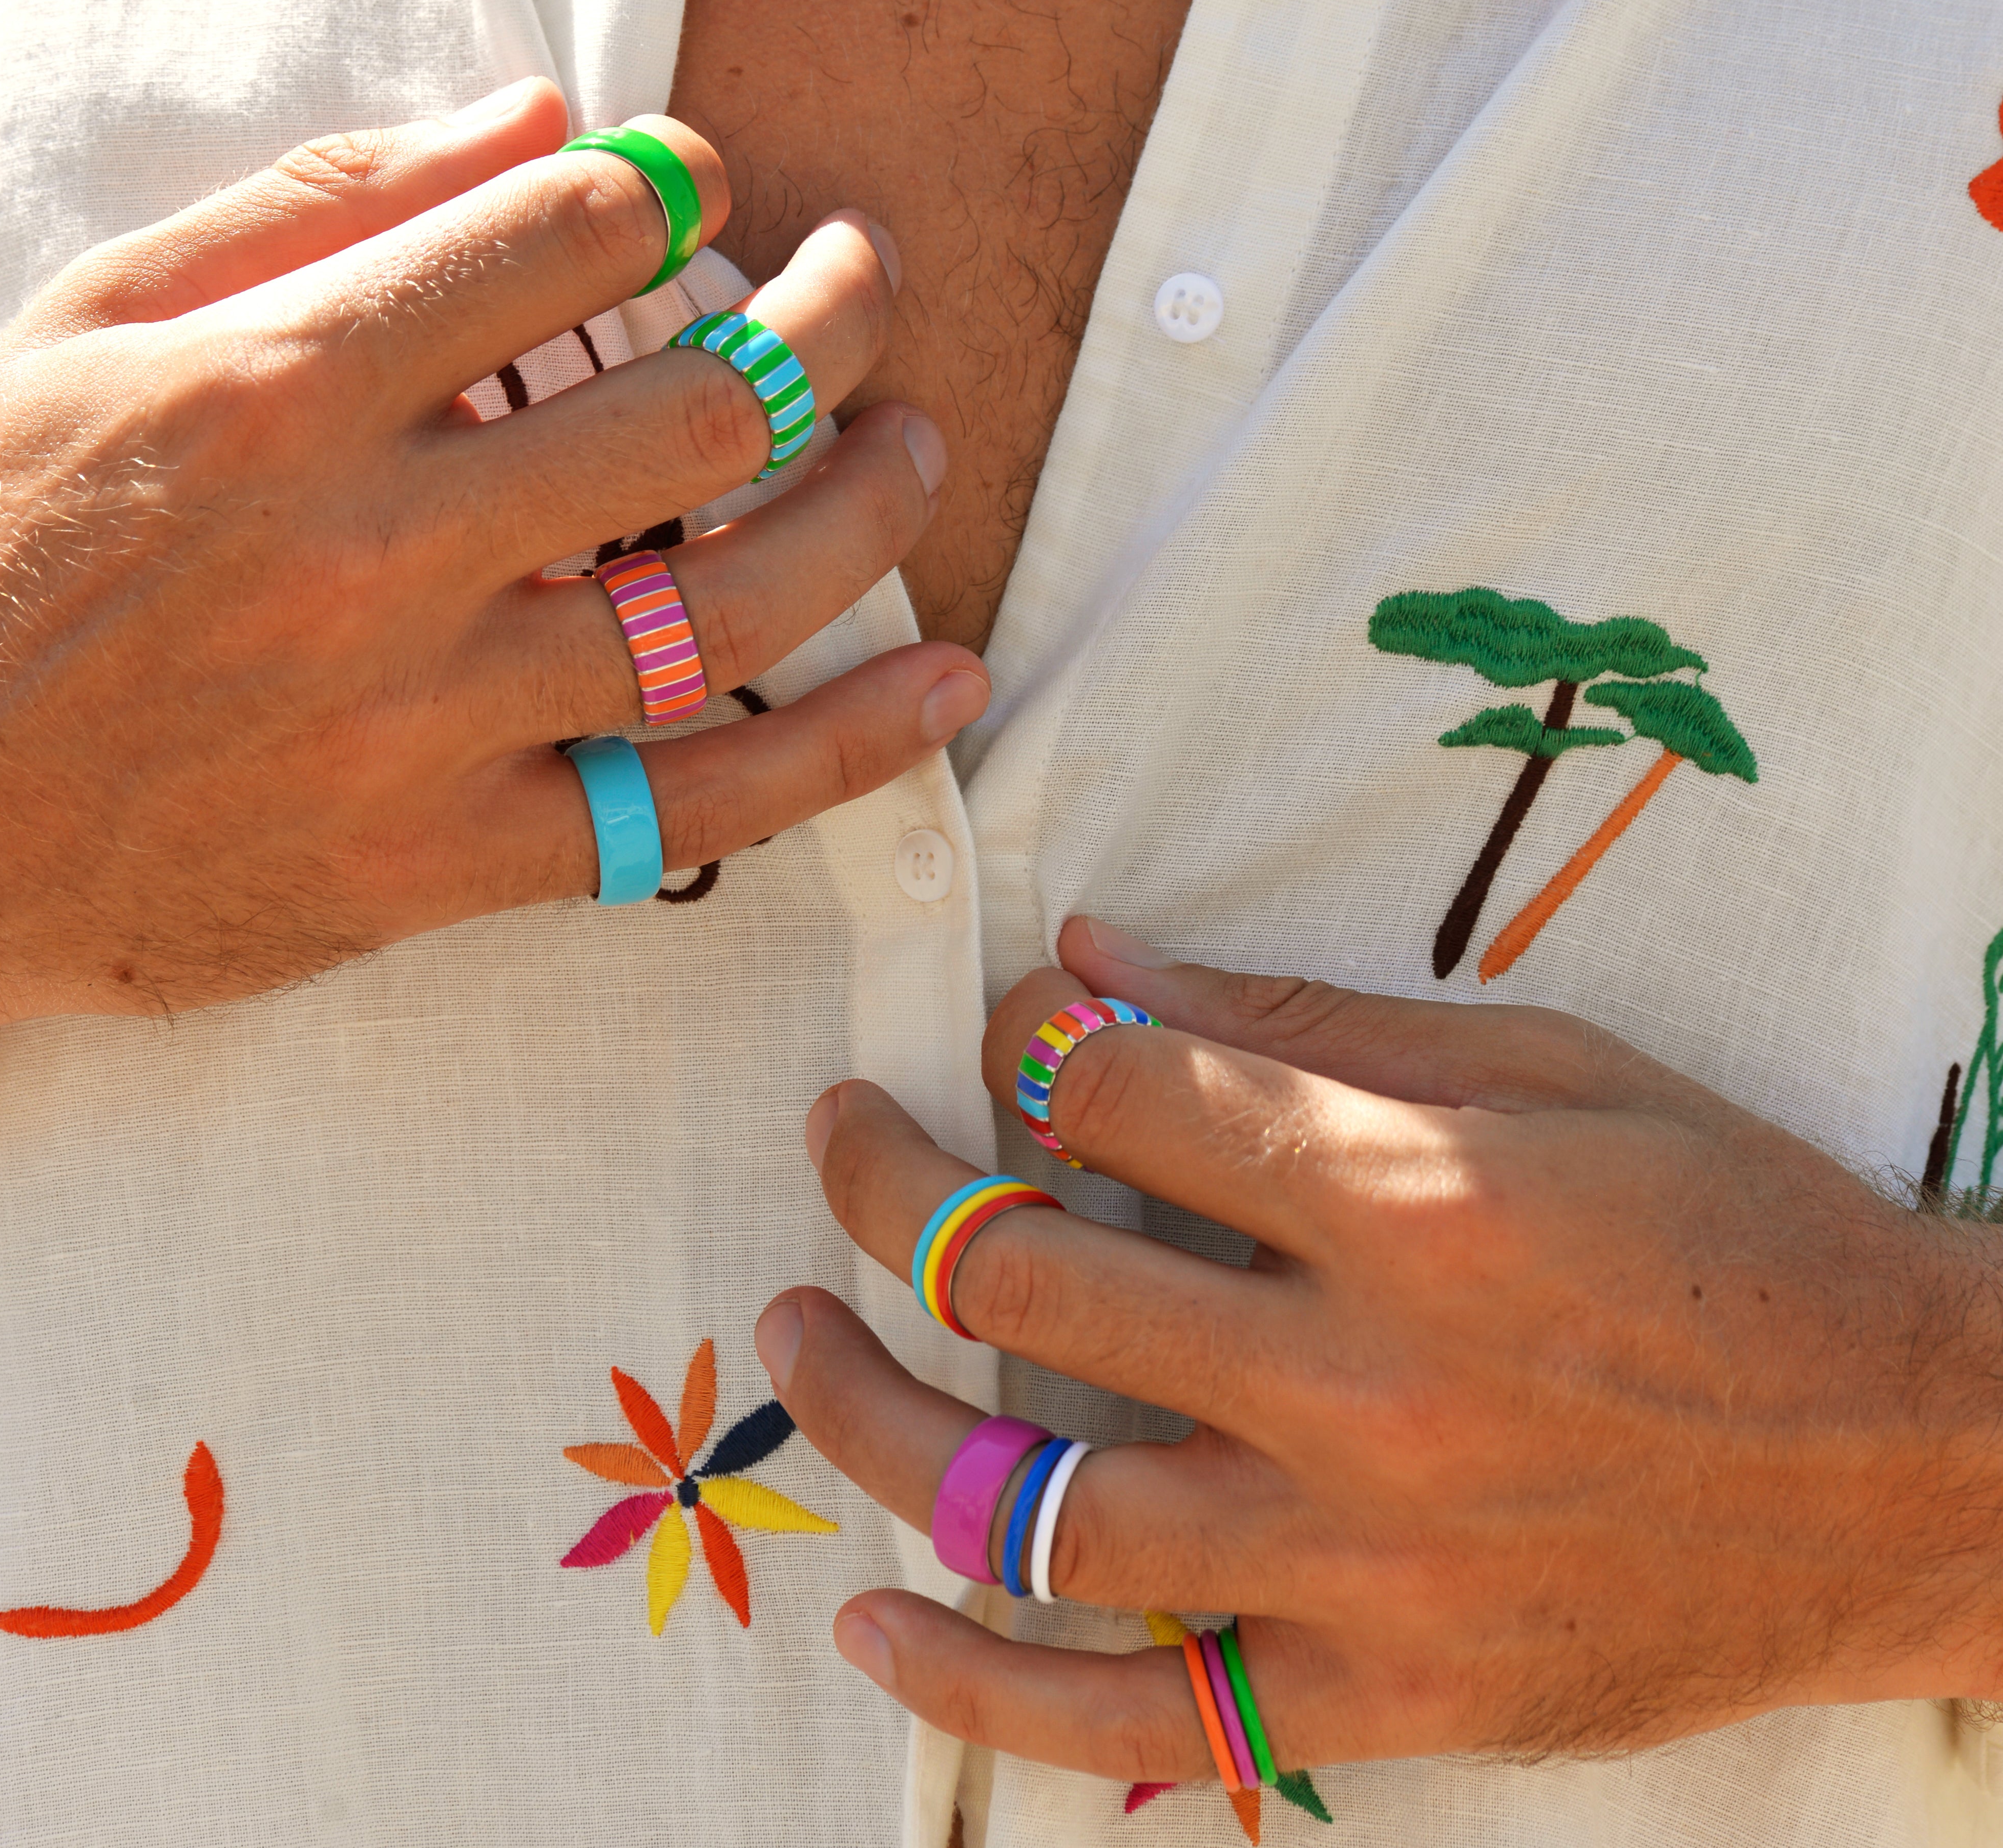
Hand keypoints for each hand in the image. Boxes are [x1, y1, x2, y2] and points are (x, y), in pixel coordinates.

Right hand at [0, 80, 987, 1031]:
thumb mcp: (95, 324)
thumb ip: (318, 203)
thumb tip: (543, 118)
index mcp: (279, 386)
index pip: (558, 237)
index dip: (668, 185)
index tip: (699, 184)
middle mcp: (374, 548)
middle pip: (698, 411)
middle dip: (825, 320)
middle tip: (865, 282)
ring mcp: (424, 717)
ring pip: (730, 602)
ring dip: (866, 507)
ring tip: (917, 444)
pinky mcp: (446, 858)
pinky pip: (697, 805)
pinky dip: (845, 750)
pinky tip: (949, 682)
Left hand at [758, 916, 2002, 1781]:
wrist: (1917, 1463)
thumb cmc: (1731, 1230)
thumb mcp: (1546, 1070)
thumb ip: (1300, 1018)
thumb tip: (1094, 964)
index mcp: (1410, 1203)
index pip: (1121, 1095)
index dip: (1028, 1044)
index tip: (1010, 1038)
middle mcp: (1365, 1389)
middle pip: (1036, 1276)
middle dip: (895, 1185)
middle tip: (838, 1141)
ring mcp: (1365, 1568)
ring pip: (1038, 1505)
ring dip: (875, 1418)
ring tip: (790, 1336)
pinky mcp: (1387, 1700)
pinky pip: (1138, 1715)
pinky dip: (982, 1682)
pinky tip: (872, 1619)